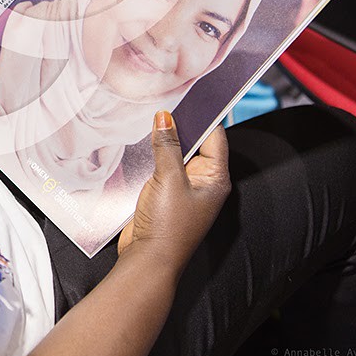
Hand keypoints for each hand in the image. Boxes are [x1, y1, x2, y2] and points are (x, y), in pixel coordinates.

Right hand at [117, 112, 230, 277]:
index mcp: (215, 178)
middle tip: (161, 104)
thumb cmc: (168, 226)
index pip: (215, 136)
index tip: (187, 95)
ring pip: (175, 155)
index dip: (202, 115)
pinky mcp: (165, 195)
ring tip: (147, 121)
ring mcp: (183, 189)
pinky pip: (161, 168)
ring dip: (163, 142)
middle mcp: (203, 182)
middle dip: (178, 126)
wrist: (148, 260)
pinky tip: (139, 146)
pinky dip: (152, 157)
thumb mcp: (169, 179)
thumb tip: (165, 117)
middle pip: (194, 143)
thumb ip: (167, 146)